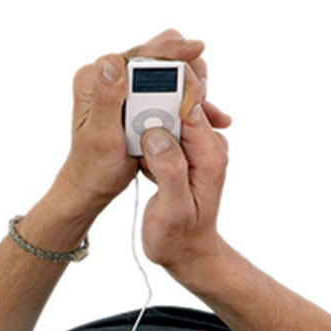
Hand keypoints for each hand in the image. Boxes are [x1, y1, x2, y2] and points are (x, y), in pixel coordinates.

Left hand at [57, 28, 233, 206]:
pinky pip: (171, 89)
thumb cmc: (94, 165)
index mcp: (96, 77)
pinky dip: (191, 102)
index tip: (198, 55)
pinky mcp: (139, 95)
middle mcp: (111, 72)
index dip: (173, 52)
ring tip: (211, 115)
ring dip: (193, 88)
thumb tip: (112, 61)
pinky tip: (213, 119)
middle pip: (160, 56)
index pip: (141, 53)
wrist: (94, 183)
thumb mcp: (100, 135)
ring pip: (171, 70)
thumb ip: (106, 98)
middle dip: (188, 73)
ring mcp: (126, 83)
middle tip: (201, 101)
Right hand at [136, 92, 231, 280]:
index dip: (168, 86)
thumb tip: (157, 133)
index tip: (139, 75)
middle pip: (181, 101)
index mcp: (208, 156)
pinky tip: (130, 136)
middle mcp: (207, 146)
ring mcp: (196, 147)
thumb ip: (169, 170)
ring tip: (123, 111)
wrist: (188, 254)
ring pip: (170, 111)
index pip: (191, 106)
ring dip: (146, 109)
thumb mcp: (173, 211)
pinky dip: (145, 127)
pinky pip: (163, 127)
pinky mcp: (182, 152)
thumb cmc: (179, 239)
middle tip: (123, 95)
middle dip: (153, 94)